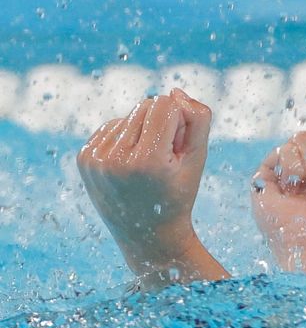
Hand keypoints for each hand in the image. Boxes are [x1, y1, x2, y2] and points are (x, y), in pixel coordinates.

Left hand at [77, 89, 227, 287]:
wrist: (146, 235)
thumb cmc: (178, 194)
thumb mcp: (199, 157)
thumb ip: (198, 118)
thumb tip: (174, 91)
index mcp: (147, 161)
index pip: (165, 104)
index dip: (180, 120)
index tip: (179, 148)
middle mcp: (116, 159)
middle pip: (146, 105)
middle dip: (162, 124)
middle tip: (165, 157)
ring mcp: (95, 159)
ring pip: (129, 114)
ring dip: (143, 130)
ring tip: (148, 162)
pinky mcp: (84, 157)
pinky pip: (112, 126)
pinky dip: (126, 137)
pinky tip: (131, 162)